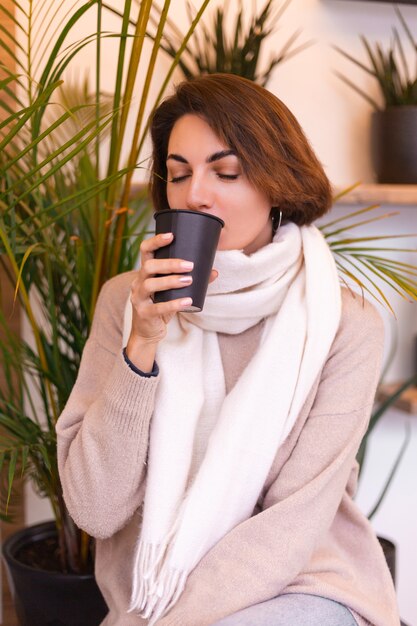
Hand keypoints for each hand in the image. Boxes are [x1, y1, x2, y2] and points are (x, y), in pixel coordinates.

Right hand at [126, 232, 217, 371]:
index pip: (145, 251)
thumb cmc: (161, 306)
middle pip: (148, 266)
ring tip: (188, 280)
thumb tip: (214, 272)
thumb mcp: (173, 292)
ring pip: (150, 284)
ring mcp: (138, 298)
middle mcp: (138, 282)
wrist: (148, 332)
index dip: (156, 241)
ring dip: (170, 281)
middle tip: (189, 265)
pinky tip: (187, 301)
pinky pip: (158, 308)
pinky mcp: (144, 314)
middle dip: (169, 264)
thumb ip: (191, 281)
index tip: (172, 235)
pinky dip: (174, 304)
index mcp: (145, 273)